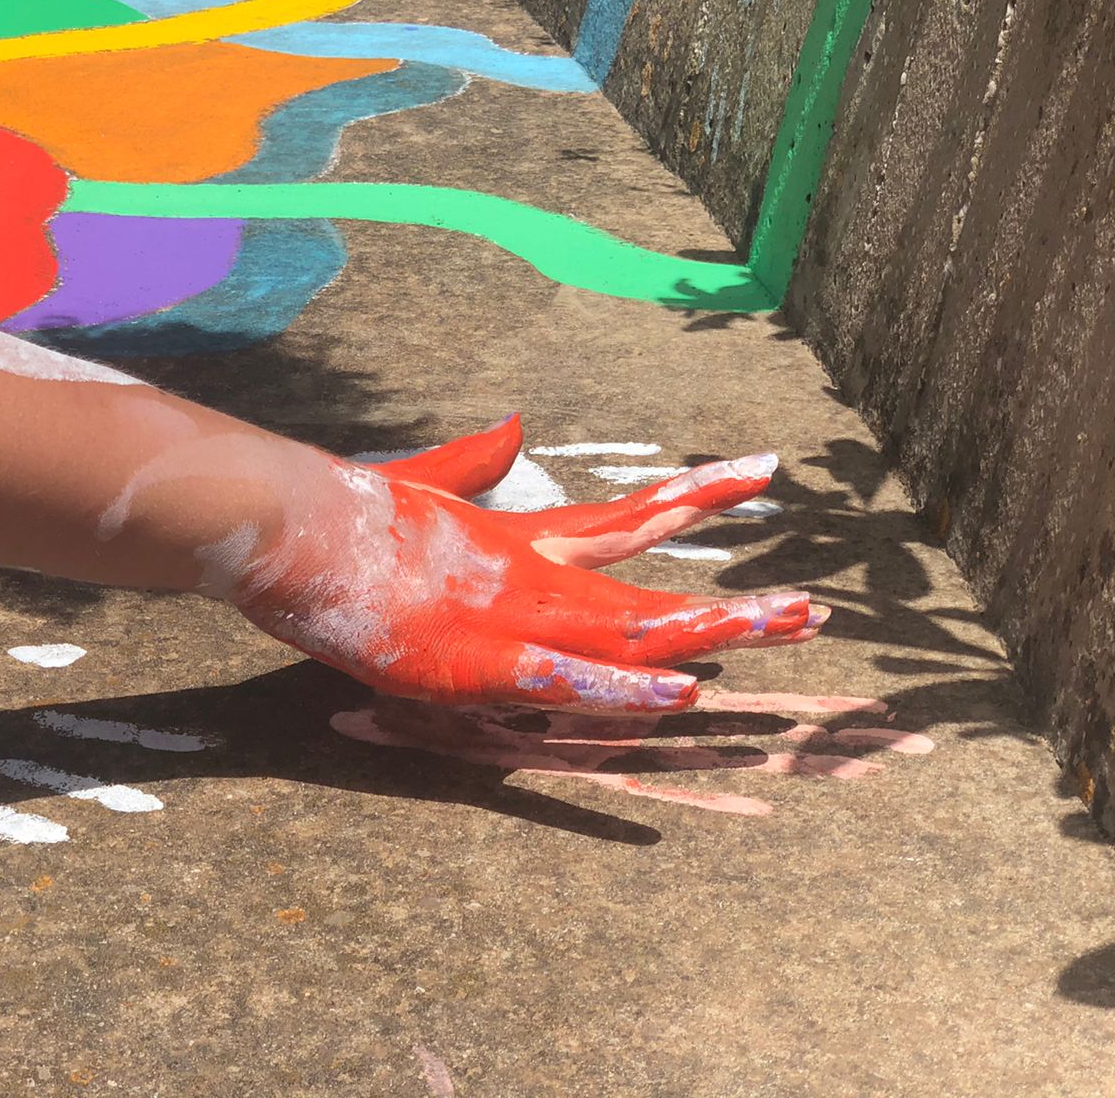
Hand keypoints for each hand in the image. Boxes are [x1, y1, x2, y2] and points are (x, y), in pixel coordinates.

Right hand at [219, 417, 826, 711]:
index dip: (700, 497)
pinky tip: (680, 689)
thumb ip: (475, 458)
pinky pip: (570, 678)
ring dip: (711, 631)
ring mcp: (516, 614)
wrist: (299, 526)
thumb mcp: (424, 482)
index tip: (764, 471)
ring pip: (633, 627)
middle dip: (735, 601)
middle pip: (656, 582)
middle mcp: (538, 572)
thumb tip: (517, 424)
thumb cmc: (352, 512)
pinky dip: (627, 685)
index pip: (634, 514)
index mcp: (526, 538)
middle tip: (814, 607)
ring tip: (784, 628)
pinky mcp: (482, 657)